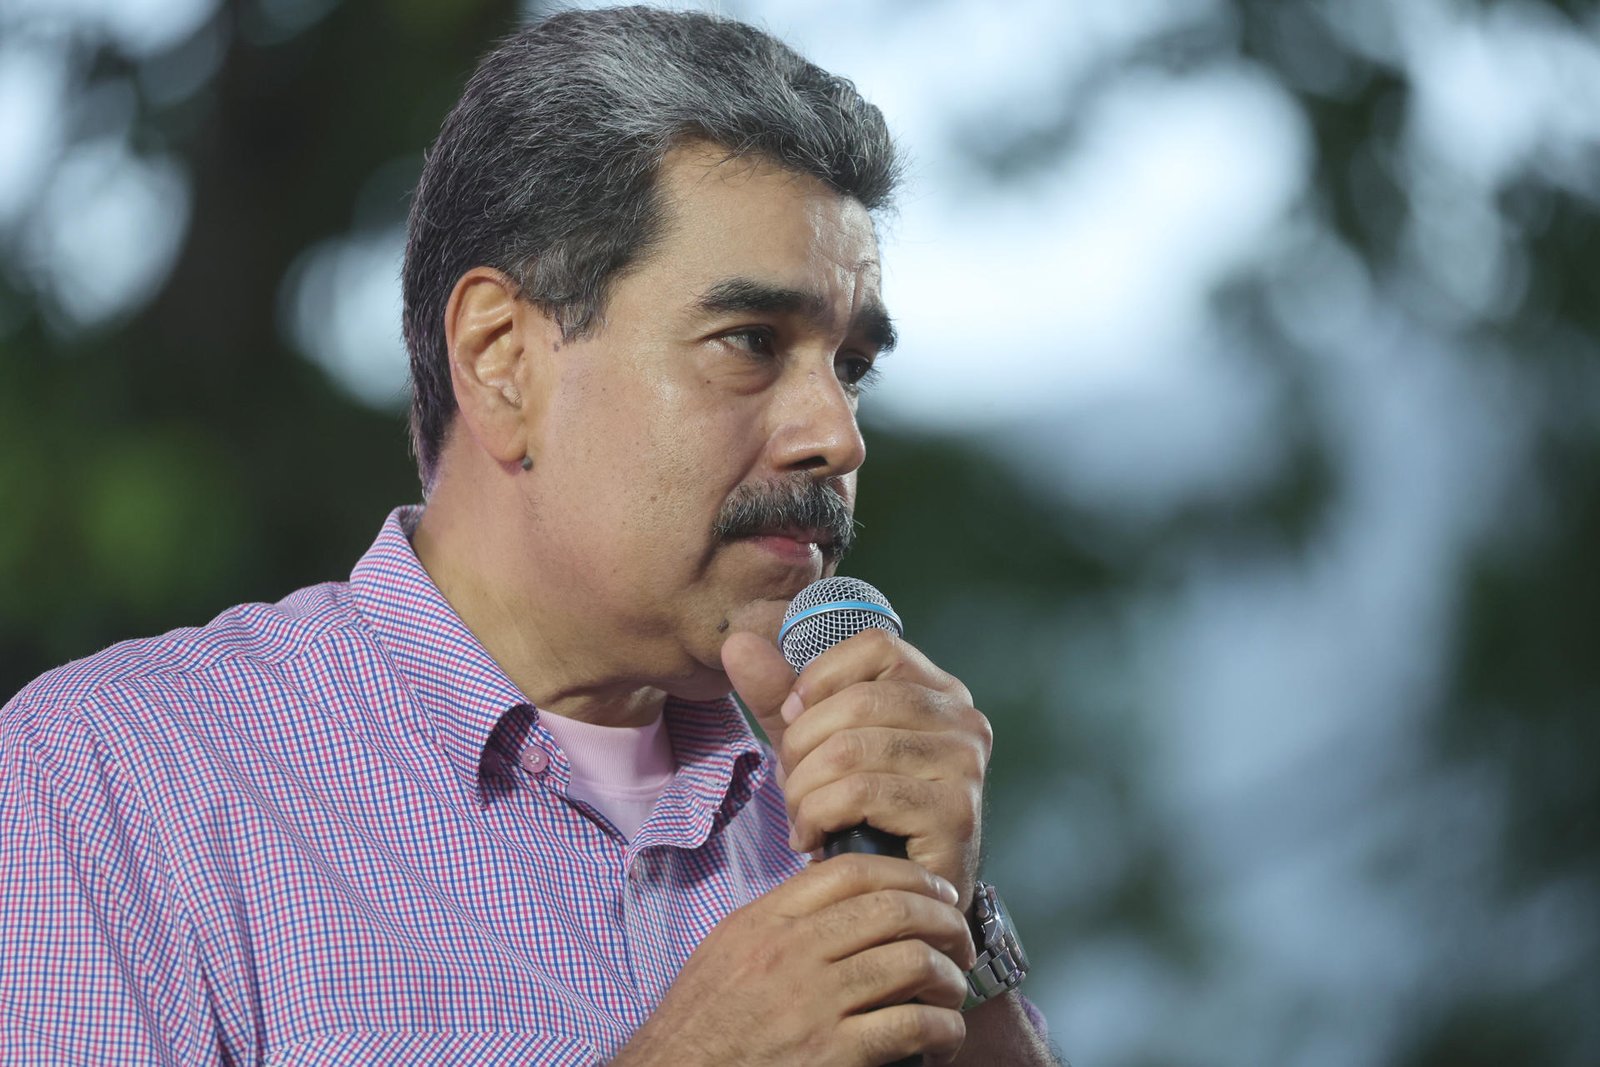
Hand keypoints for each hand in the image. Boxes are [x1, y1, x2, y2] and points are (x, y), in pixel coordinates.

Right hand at [609, 854, 975, 1065]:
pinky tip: (942, 1039)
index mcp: (765, 921)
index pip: (850, 871)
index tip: (934, 889)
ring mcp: (812, 1002)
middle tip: (960, 940)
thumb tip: (836, 904)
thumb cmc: (698, 1026)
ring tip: (953, 992)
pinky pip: (910, 1025)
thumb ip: (778, 923)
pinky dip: (942, 1029)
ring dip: (949, 977)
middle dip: (944, 920)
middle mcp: (791, 952)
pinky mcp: (830, 1054)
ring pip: (912, 962)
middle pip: (894, 908)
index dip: (907, 873)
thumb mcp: (726, 953)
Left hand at [722, 628, 992, 910]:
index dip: (820, 678)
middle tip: (790, 785)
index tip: (794, 719)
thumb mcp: (815, 745)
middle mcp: (965, 720)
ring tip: (800, 815)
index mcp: (940, 691)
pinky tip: (811, 839)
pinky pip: (860, 793)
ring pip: (852, 748)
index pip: (876, 646)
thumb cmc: (860, 814)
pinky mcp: (955, 814)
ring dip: (804, 787)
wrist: (901, 900)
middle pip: (858, 700)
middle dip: (803, 745)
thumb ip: (779, 694)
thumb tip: (738, 642)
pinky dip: (817, 815)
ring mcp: (966, 767)